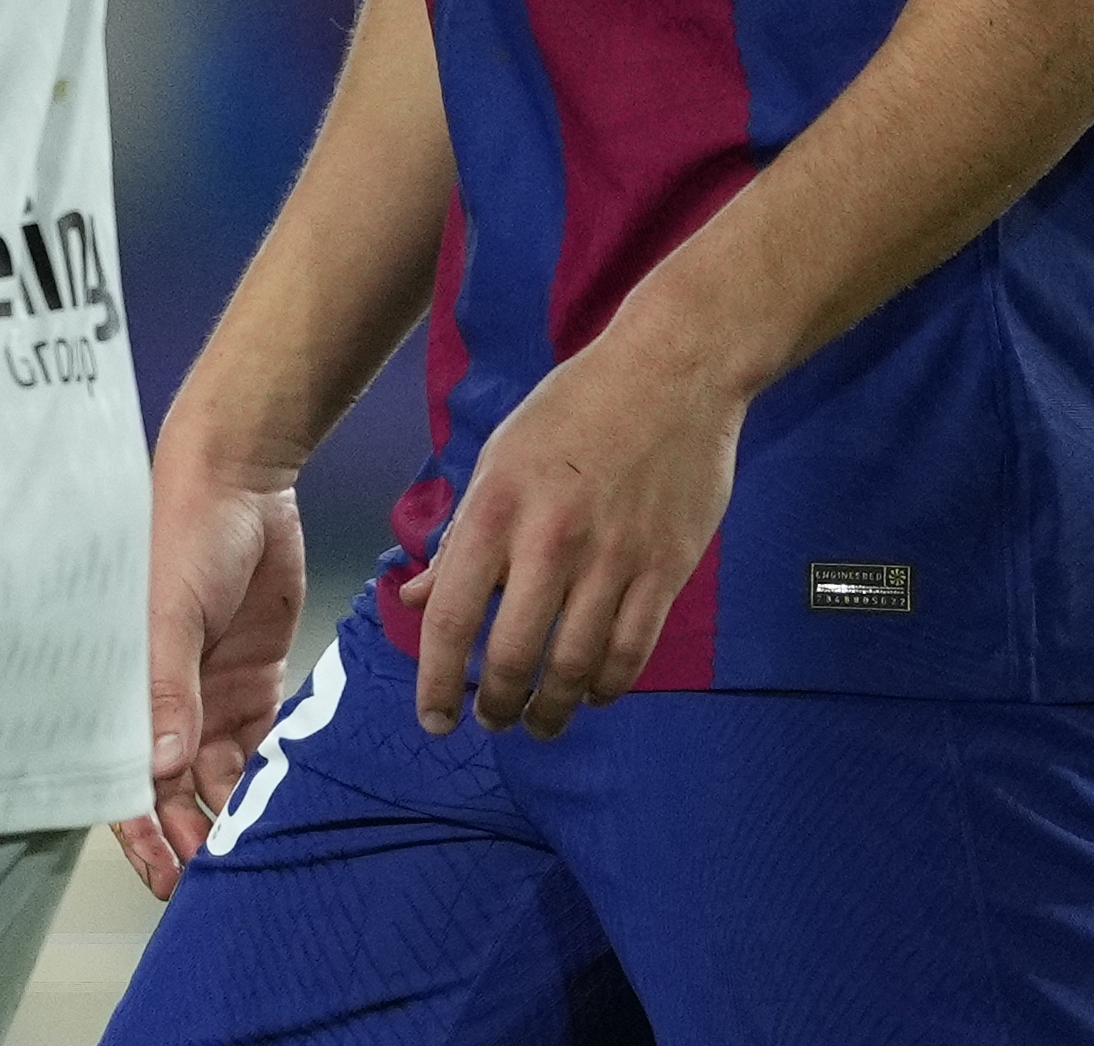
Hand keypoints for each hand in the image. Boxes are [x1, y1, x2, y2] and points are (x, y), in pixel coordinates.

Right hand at [109, 449, 310, 900]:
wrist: (241, 479)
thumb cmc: (181, 536)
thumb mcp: (169, 612)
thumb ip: (168, 689)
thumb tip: (161, 770)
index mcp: (124, 686)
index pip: (120, 772)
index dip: (137, 828)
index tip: (161, 873)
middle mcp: (165, 700)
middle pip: (171, 787)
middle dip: (188, 834)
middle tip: (213, 880)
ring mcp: (210, 694)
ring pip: (217, 774)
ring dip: (232, 810)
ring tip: (256, 850)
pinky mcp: (256, 680)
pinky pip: (260, 743)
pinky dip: (269, 774)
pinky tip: (285, 804)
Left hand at [397, 334, 746, 737]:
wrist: (674, 371)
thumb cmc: (574, 409)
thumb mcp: (498, 457)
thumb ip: (461, 535)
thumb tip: (419, 598)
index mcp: (496, 509)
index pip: (452, 618)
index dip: (436, 683)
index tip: (433, 721)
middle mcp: (551, 541)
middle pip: (513, 658)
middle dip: (496, 706)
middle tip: (493, 721)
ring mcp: (614, 559)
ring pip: (574, 668)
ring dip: (552, 711)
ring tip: (539, 723)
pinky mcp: (666, 568)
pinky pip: (631, 651)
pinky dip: (606, 687)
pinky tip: (591, 693)